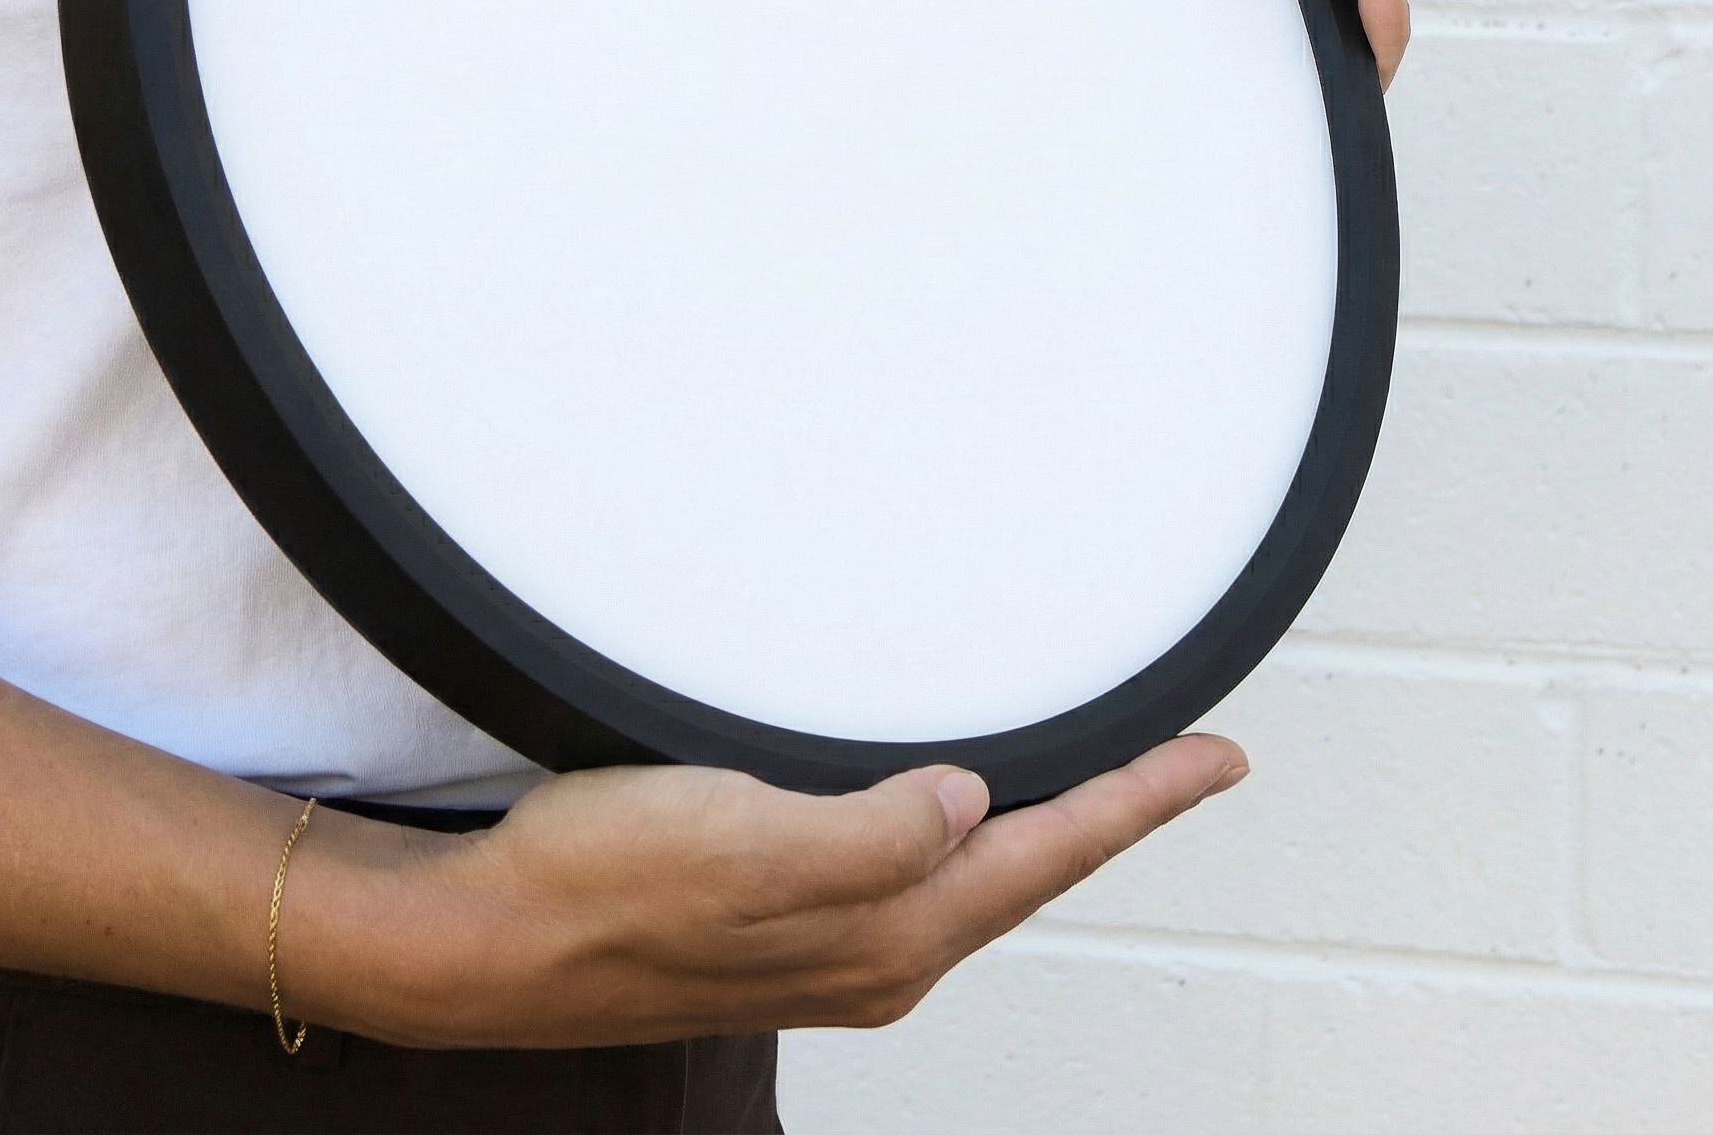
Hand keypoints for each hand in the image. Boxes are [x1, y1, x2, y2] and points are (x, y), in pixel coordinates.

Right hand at [290, 737, 1246, 1047]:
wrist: (491, 942)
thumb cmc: (604, 882)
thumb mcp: (747, 845)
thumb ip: (875, 836)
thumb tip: (974, 805)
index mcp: (888, 933)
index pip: (1049, 853)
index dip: (1143, 800)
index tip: (1221, 758)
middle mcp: (878, 955)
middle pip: (1029, 872)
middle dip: (1112, 813)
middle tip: (1181, 761)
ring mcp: (831, 953)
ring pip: (976, 880)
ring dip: (1042, 828)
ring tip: (1093, 778)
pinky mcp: (782, 931)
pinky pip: (913, 879)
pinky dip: (965, 837)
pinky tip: (951, 810)